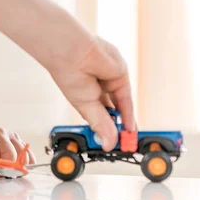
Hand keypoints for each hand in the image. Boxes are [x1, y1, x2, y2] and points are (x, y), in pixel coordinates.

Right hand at [49, 35, 136, 150]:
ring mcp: (110, 83)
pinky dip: (129, 114)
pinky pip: (127, 99)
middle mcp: (98, 90)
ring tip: (128, 141)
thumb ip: (100, 125)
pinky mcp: (121, 76)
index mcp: (86, 97)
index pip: (99, 116)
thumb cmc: (69, 74)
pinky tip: (130, 127)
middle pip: (113, 113)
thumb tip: (107, 143)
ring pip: (122, 107)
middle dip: (118, 129)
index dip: (106, 131)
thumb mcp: (85, 106)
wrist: (73, 53)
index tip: (111, 145)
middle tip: (123, 145)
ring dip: (125, 124)